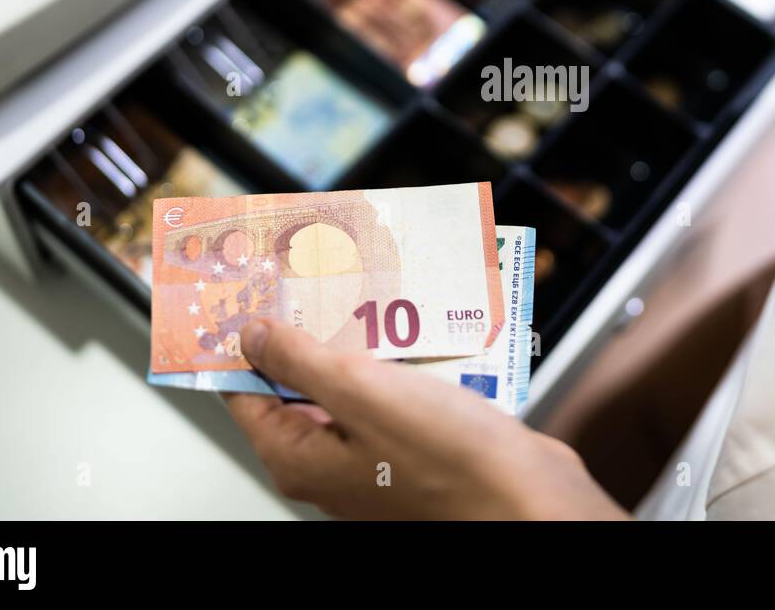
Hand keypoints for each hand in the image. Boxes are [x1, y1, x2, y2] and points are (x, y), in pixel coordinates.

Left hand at [225, 319, 627, 519]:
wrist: (529, 498)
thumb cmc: (451, 462)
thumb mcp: (361, 394)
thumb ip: (301, 360)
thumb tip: (252, 335)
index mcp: (301, 458)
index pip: (245, 392)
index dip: (245, 340)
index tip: (251, 293)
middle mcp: (333, 460)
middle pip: (300, 383)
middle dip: (308, 329)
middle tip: (317, 277)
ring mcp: (376, 453)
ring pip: (353, 381)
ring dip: (362, 337)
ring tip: (374, 291)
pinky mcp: (417, 443)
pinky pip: (395, 389)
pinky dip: (400, 356)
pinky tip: (417, 326)